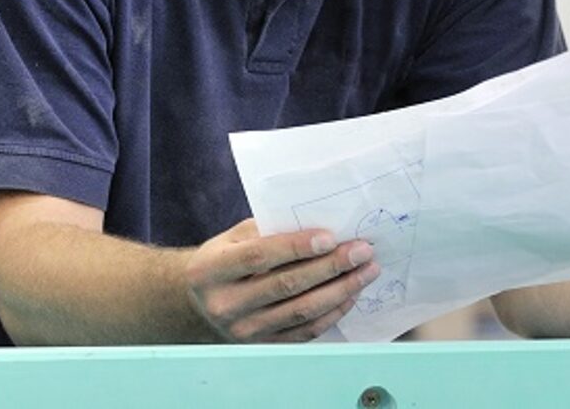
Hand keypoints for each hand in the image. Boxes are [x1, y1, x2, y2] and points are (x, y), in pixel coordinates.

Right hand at [184, 219, 379, 341]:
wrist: (202, 301)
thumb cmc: (226, 259)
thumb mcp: (234, 237)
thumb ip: (269, 230)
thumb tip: (322, 224)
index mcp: (211, 270)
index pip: (260, 256)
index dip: (297, 247)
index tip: (331, 237)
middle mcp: (225, 305)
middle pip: (286, 285)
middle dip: (331, 267)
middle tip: (363, 251)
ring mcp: (244, 331)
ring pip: (301, 311)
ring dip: (341, 290)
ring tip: (366, 271)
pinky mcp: (263, 346)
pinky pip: (305, 331)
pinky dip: (333, 312)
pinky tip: (351, 294)